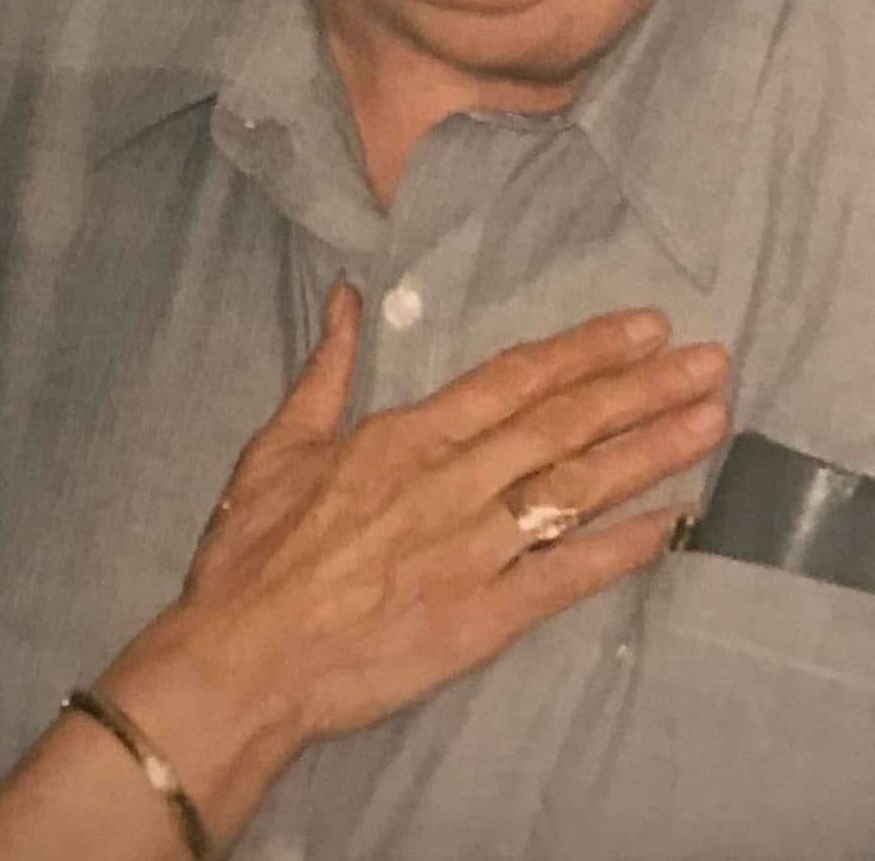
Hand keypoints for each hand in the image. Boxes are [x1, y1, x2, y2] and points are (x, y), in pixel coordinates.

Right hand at [169, 284, 725, 752]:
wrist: (246, 657)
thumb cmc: (254, 549)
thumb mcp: (277, 444)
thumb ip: (325, 370)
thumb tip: (346, 299)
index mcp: (404, 437)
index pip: (512, 380)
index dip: (583, 351)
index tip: (643, 328)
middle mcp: (451, 484)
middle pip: (562, 426)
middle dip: (640, 389)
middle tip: (710, 361)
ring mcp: (473, 551)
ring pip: (576, 491)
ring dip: (649, 452)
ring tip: (709, 421)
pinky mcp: (484, 619)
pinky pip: (566, 576)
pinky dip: (621, 547)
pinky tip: (670, 522)